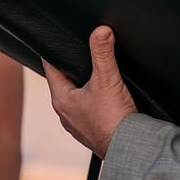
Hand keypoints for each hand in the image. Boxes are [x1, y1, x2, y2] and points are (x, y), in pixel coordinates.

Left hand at [44, 25, 136, 158]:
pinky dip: (93, 101)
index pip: (50, 68)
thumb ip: (103, 53)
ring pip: (75, 97)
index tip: (54, 39)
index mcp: (61, 99)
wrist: (128, 149)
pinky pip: (87, 110)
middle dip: (72, 67)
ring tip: (94, 72)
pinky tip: (105, 97)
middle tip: (80, 51)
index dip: (53, 52)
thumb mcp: (107, 79)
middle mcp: (64, 113)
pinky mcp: (91, 131)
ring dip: (83, 85)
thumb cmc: (113, 120)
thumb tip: (101, 30)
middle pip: (63, 81)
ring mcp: (77, 124)